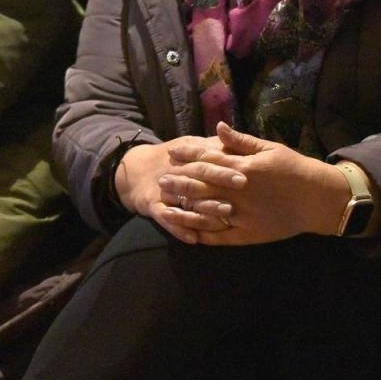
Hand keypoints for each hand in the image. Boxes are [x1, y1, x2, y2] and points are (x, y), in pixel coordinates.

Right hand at [114, 134, 244, 242]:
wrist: (136, 170)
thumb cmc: (174, 159)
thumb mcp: (190, 146)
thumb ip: (213, 146)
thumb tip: (236, 139)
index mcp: (187, 157)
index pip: (207, 159)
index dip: (225, 166)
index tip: (245, 174)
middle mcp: (176, 172)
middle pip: (198, 175)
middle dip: (219, 180)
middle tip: (242, 187)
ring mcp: (165, 191)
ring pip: (185, 200)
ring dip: (205, 208)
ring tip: (225, 216)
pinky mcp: (155, 207)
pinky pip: (166, 219)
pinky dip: (179, 229)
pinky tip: (194, 239)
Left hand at [157, 123, 349, 246]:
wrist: (317, 198)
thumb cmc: (294, 169)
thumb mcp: (270, 148)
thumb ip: (242, 140)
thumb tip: (217, 128)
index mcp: (243, 167)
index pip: (208, 160)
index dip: (188, 156)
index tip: (172, 153)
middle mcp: (238, 191)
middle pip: (200, 186)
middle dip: (179, 183)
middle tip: (162, 181)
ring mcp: (242, 214)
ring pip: (205, 212)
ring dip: (184, 209)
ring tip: (166, 206)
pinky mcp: (247, 234)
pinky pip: (219, 236)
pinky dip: (203, 234)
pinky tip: (189, 234)